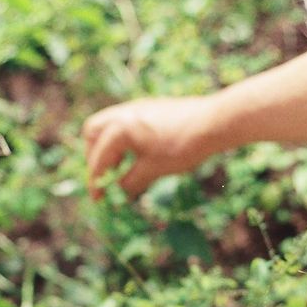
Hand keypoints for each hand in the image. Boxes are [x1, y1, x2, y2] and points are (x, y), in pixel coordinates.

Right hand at [82, 96, 218, 198]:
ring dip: (109, 146)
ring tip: (121, 167)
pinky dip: (123, 138)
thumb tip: (118, 191)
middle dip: (95, 157)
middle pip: (93, 134)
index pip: (99, 159)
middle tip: (105, 177)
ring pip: (109, 125)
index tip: (98, 199)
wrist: (213, 122)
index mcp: (119, 129)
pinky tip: (137, 153)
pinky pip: (125, 121)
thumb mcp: (153, 170)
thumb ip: (130, 181)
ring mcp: (136, 107)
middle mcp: (123, 113)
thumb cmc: (182, 147)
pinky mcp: (149, 106)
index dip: (96, 182)